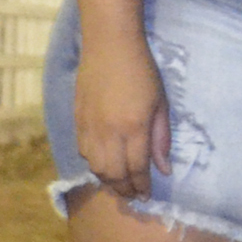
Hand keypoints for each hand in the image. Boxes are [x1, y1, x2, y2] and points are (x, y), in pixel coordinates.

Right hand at [71, 36, 170, 201]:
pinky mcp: (77, 121)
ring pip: (95, 167)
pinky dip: (94, 164)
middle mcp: (109, 132)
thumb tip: (164, 169)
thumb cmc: (143, 71)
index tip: (147, 195)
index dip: (142, 185)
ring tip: (120, 185)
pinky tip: (104, 164)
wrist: (109, 46)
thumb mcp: (161, 103)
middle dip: (125, 189)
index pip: (137, 168)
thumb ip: (161, 138)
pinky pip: (83, 152)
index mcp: (134, 127)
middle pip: (113, 174)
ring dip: (108, 180)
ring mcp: (90, 127)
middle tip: (134, 196)